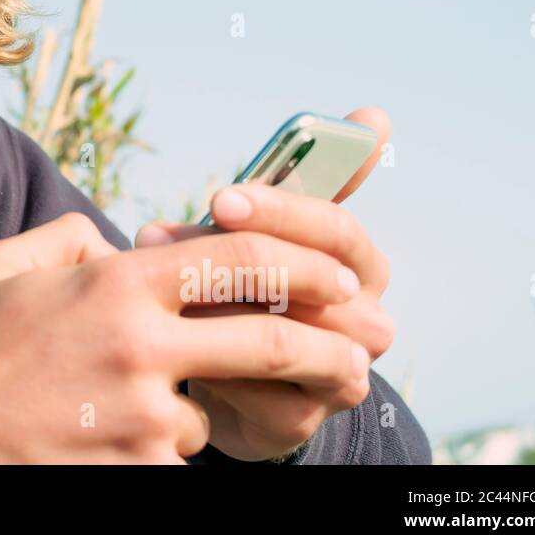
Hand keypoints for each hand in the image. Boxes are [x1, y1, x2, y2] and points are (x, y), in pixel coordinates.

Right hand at [0, 211, 366, 463]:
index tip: (339, 273)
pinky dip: (158, 440)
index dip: (304, 261)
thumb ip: (77, 237)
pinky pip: (175, 450)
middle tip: (358, 357)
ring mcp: (143, 416)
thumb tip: (121, 243)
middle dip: (329, 348)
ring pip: (213, 406)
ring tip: (136, 399)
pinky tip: (105, 432)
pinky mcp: (138, 469)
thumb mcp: (12, 263)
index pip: (241, 258)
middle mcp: (142, 346)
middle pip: (272, 339)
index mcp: (117, 283)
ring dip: (198, 403)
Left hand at [135, 107, 394, 460]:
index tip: (219, 196)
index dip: (280, 211)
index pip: (337, 229)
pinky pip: (260, 389)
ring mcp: (341, 373)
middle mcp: (365, 319)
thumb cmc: (244, 284)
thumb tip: (378, 114)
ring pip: (289, 335)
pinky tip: (170, 340)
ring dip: (217, 307)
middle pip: (317, 281)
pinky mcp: (303, 419)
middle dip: (237, 257)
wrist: (226, 376)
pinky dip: (212, 362)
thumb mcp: (257, 229)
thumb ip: (300, 179)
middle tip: (162, 238)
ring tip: (157, 287)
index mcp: (359, 265)